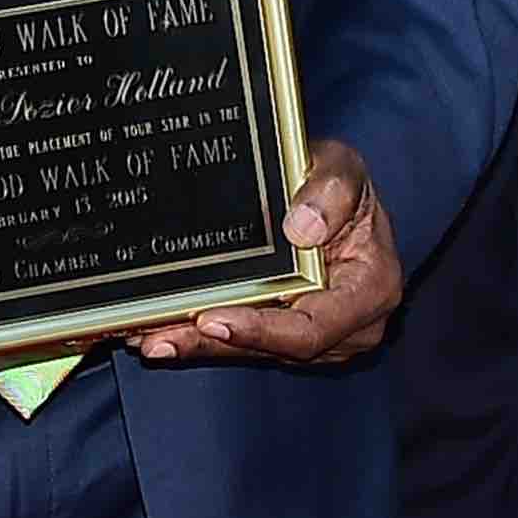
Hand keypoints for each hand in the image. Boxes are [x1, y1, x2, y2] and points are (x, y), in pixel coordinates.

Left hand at [132, 140, 396, 368]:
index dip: (261, 330)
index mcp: (371, 290)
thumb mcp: (342, 168)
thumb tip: (302, 228)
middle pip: (274, 348)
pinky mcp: (288, 334)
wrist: (335, 197)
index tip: (213, 319)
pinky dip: (201, 336)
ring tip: (146, 338)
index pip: (313, 326)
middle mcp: (349, 325)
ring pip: (251, 349)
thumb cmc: (340, 184)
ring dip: (197, 345)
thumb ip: (331, 191)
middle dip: (212, 344)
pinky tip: (158, 331)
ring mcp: (320, 336)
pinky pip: (243, 340)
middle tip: (159, 339)